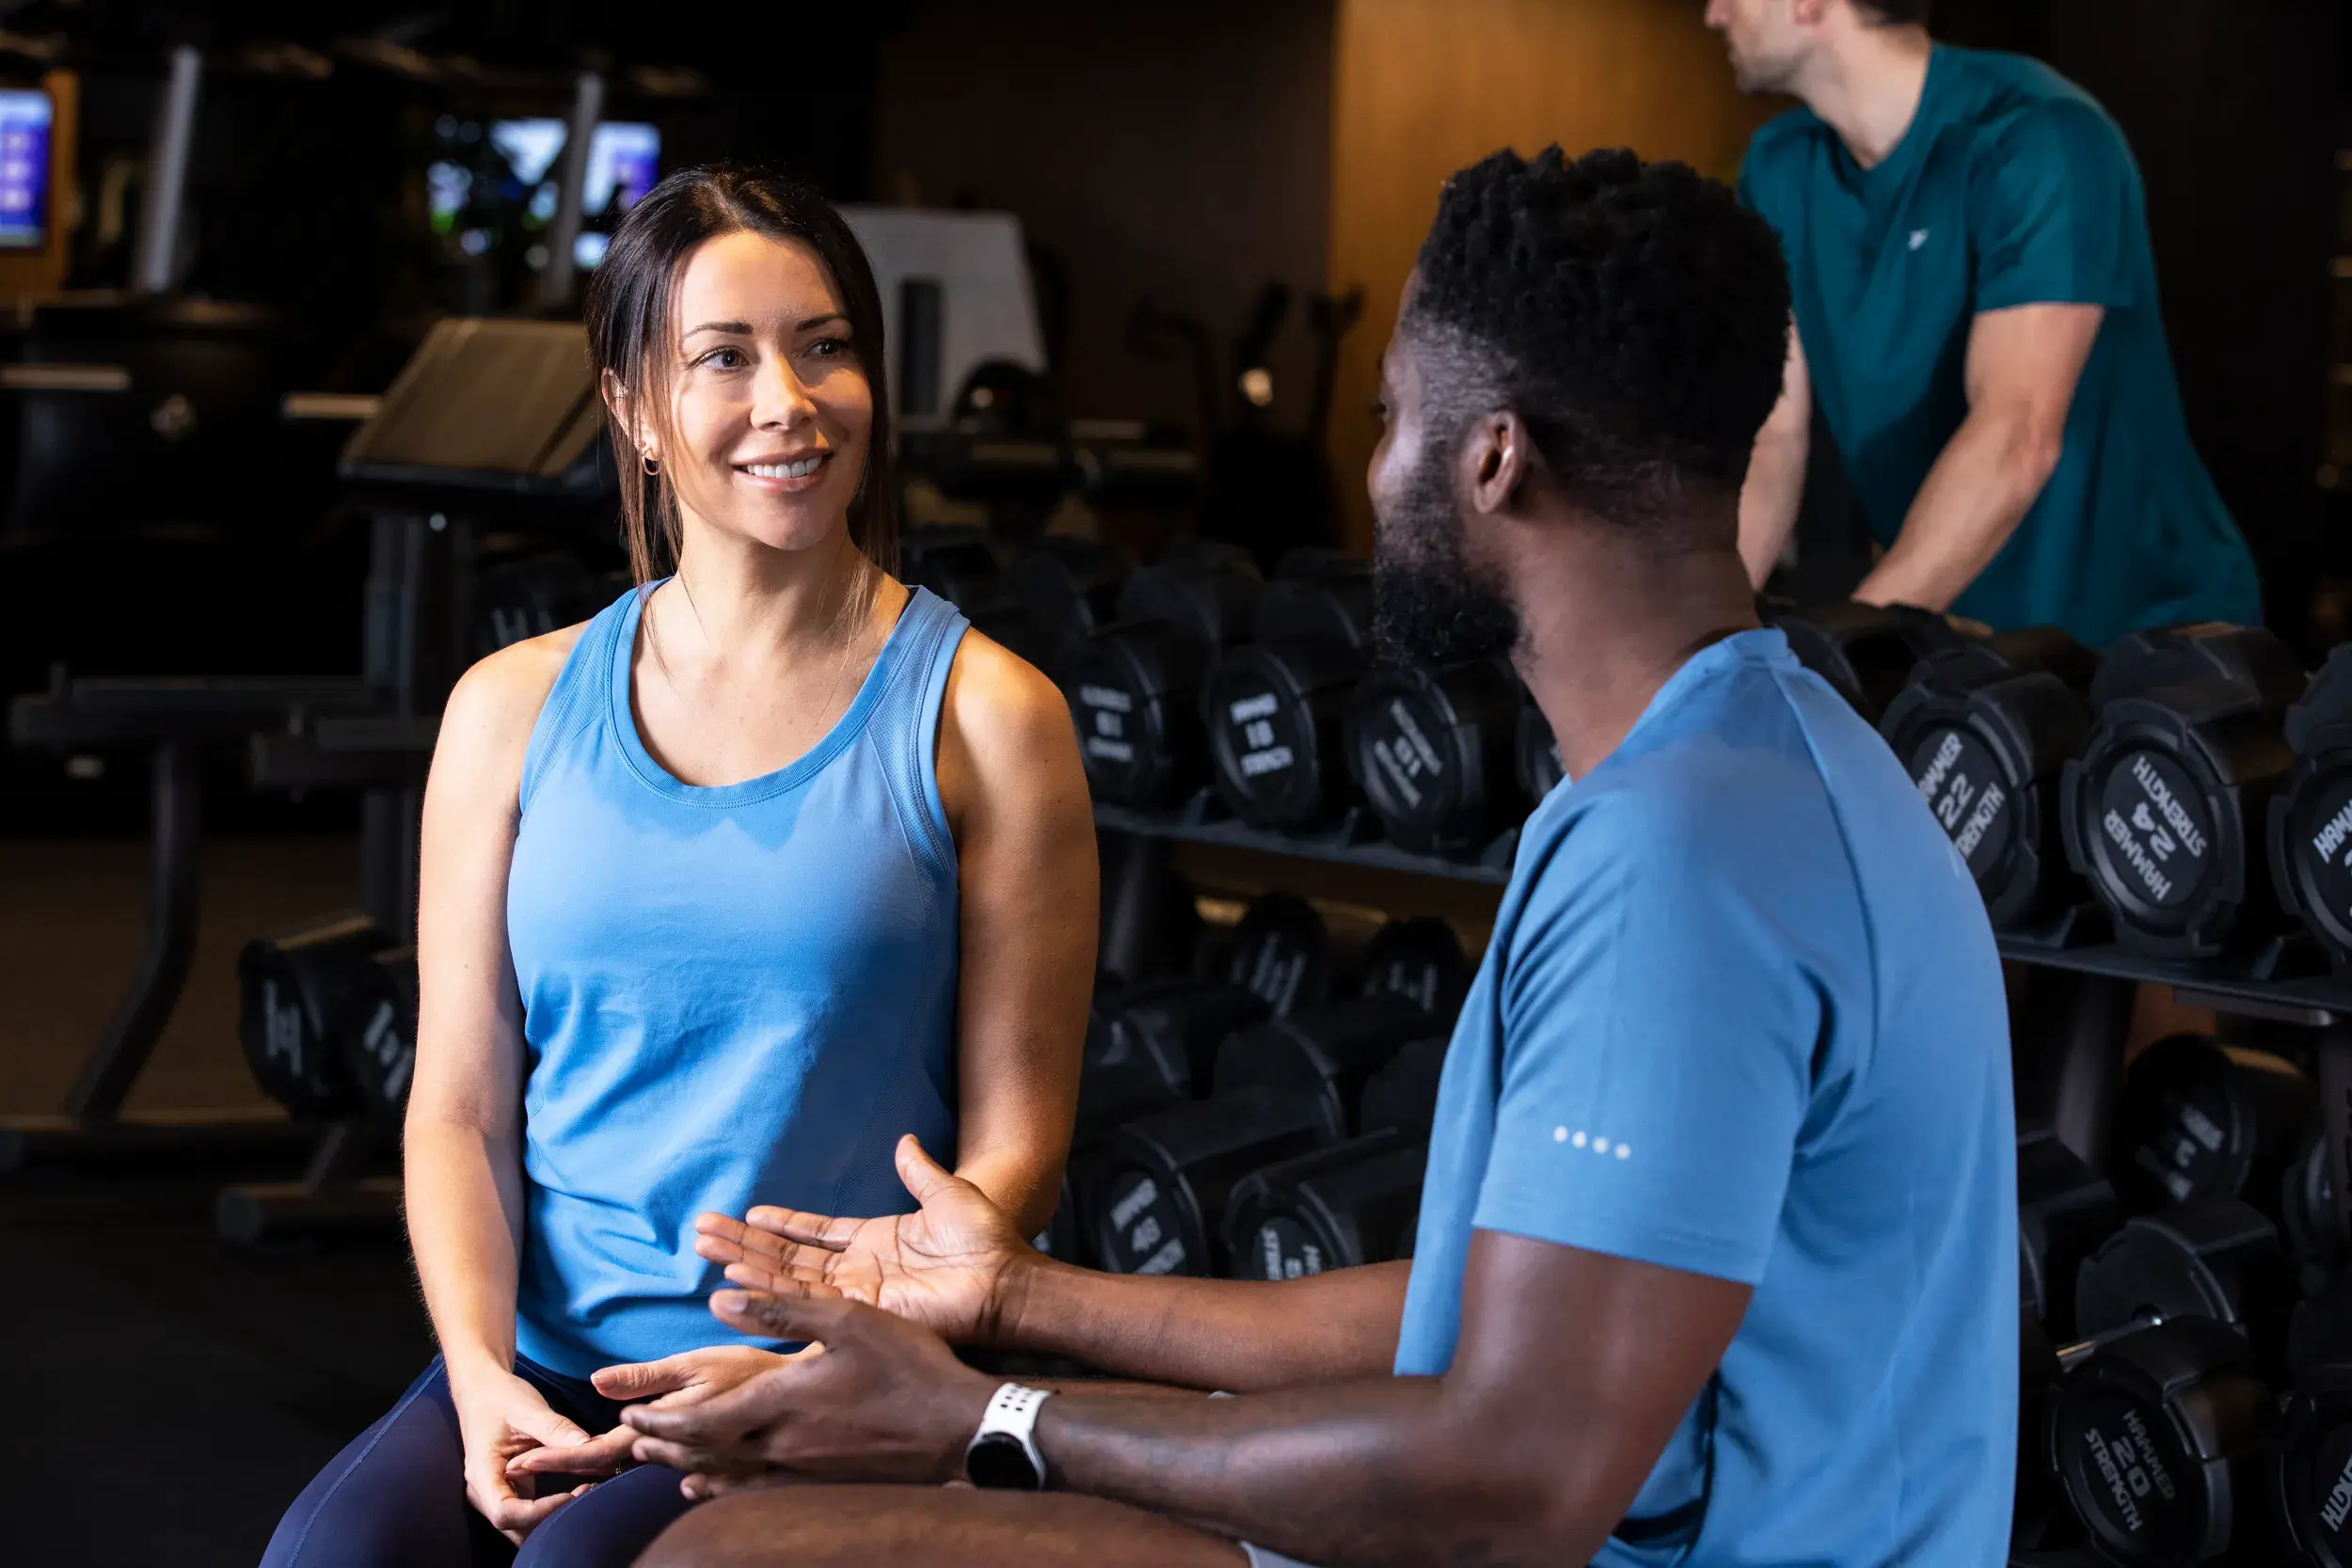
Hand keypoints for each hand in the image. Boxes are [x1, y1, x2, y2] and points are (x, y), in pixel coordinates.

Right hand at [452, 1370, 596, 1542]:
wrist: (482, 1389)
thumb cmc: (500, 1397)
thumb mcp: (528, 1409)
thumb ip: (556, 1429)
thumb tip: (588, 1445)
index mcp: (482, 1473)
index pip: (506, 1512)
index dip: (539, 1512)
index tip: (571, 1494)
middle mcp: (485, 1491)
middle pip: (515, 1527)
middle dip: (550, 1519)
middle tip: (586, 1494)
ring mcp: (496, 1492)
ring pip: (522, 1525)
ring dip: (552, 1517)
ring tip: (585, 1491)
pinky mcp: (510, 1488)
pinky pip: (528, 1511)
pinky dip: (551, 1508)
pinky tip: (577, 1490)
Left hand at [623, 1290, 993, 1497]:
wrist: (959, 1428)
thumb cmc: (908, 1367)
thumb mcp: (849, 1319)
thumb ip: (783, 1310)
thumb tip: (719, 1298)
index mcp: (781, 1403)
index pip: (701, 1421)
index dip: (661, 1420)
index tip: (631, 1415)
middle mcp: (783, 1444)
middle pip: (707, 1454)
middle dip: (666, 1445)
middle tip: (634, 1440)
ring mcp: (806, 1470)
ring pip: (731, 1476)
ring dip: (690, 1467)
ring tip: (665, 1463)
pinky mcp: (828, 1483)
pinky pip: (762, 1490)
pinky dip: (729, 1488)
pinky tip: (725, 1486)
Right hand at [692, 1134, 1034, 1343]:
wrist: (1008, 1280)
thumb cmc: (987, 1241)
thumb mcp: (948, 1194)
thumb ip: (919, 1171)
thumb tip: (906, 1141)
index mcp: (873, 1242)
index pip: (813, 1235)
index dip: (779, 1225)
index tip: (745, 1215)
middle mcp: (857, 1271)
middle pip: (787, 1257)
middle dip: (743, 1244)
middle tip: (700, 1231)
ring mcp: (855, 1294)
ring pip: (785, 1278)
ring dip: (744, 1262)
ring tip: (705, 1247)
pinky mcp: (858, 1313)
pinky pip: (803, 1300)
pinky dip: (768, 1289)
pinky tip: (735, 1276)